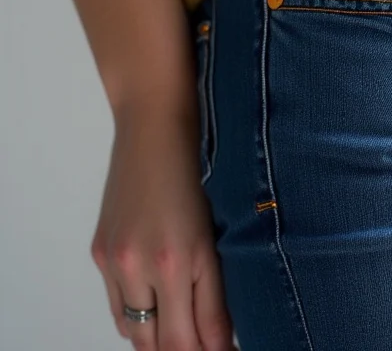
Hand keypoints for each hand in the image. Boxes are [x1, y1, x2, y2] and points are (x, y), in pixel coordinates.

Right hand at [90, 104, 235, 349]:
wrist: (155, 132)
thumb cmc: (198, 175)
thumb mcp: (215, 238)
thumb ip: (215, 298)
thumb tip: (222, 343)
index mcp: (177, 261)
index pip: (186, 339)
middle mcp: (139, 266)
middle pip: (156, 343)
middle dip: (183, 348)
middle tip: (206, 342)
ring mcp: (114, 261)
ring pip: (134, 330)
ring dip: (159, 338)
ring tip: (185, 329)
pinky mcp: (99, 253)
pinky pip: (116, 306)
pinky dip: (138, 317)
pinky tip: (161, 308)